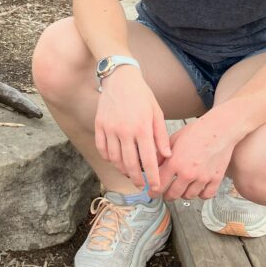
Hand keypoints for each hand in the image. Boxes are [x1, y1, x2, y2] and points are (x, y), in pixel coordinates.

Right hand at [94, 67, 170, 187]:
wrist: (120, 78)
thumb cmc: (142, 95)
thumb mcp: (156, 112)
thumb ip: (161, 136)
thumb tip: (166, 156)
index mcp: (142, 127)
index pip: (148, 159)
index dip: (152, 177)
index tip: (156, 188)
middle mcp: (125, 130)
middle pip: (130, 164)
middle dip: (136, 179)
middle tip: (141, 186)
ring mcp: (109, 128)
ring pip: (114, 159)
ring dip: (122, 170)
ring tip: (129, 173)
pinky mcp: (99, 125)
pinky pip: (102, 149)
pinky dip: (108, 158)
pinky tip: (116, 160)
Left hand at [156, 109, 239, 200]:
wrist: (219, 128)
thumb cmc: (196, 131)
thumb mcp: (173, 140)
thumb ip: (161, 155)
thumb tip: (152, 166)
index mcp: (175, 162)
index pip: (159, 184)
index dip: (154, 191)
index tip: (153, 193)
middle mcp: (188, 173)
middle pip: (173, 194)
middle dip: (167, 195)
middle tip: (166, 194)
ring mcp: (203, 177)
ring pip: (189, 196)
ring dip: (183, 194)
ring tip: (182, 189)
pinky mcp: (216, 179)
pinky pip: (206, 195)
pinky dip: (201, 195)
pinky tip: (198, 189)